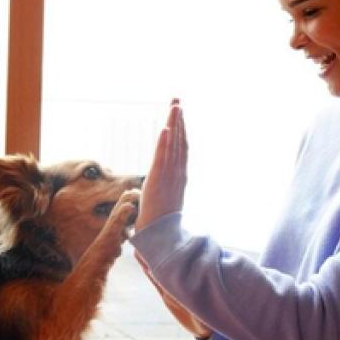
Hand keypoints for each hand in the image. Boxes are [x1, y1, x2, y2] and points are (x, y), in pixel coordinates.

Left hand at [135, 99, 187, 231]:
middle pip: (179, 140)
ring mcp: (169, 176)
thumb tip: (159, 188)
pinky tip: (164, 127)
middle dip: (178, 119)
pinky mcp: (159, 181)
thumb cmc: (160, 223)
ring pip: (173, 145)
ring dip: (174, 124)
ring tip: (175, 105)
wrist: (160, 239)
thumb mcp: (163, 201)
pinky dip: (164, 142)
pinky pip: (162, 158)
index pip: (181, 148)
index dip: (181, 130)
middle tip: (176, 100)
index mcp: (179, 176)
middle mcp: (177, 173)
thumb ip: (163, 192)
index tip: (178, 114)